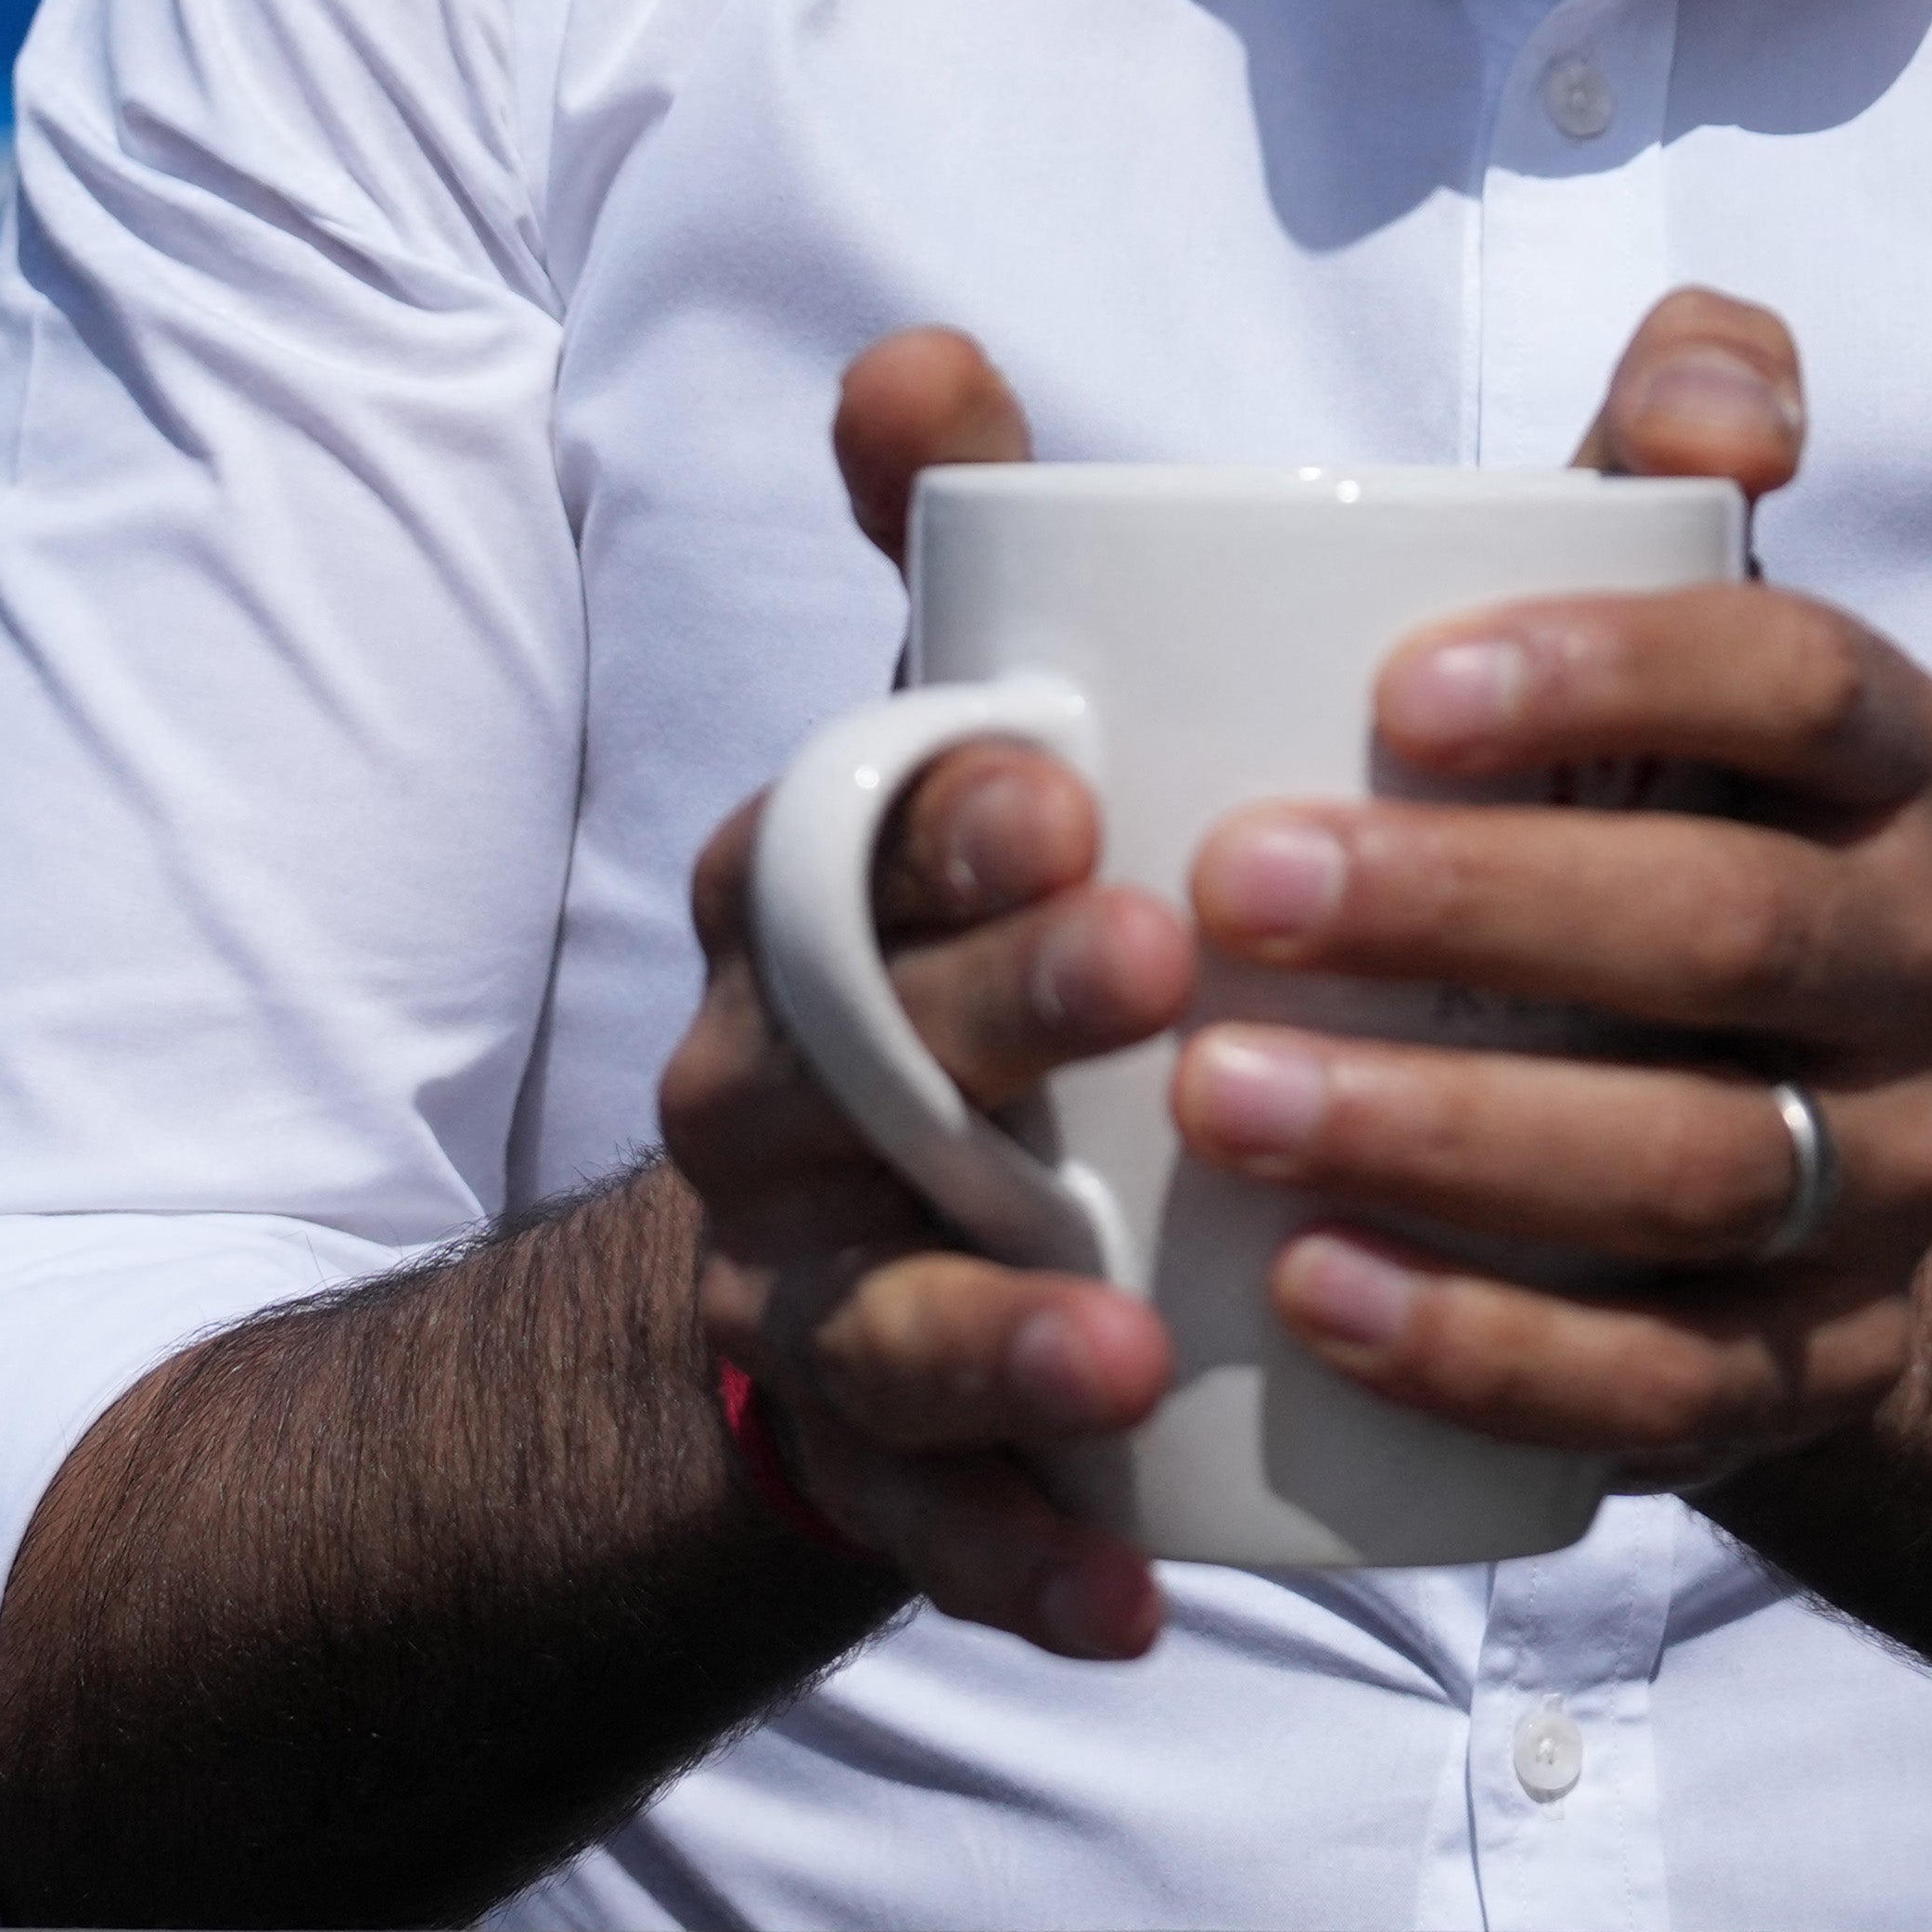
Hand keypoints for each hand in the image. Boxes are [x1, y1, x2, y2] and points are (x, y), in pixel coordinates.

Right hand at [654, 330, 1188, 1660]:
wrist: (888, 1218)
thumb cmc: (994, 927)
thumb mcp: (987, 736)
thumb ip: (1004, 541)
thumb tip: (919, 335)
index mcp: (805, 904)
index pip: (829, 843)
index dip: (933, 816)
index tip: (1069, 785)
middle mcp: (771, 1095)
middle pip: (849, 1068)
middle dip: (990, 1025)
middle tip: (1159, 978)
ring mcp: (804, 1289)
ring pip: (863, 1317)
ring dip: (988, 1335)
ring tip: (1123, 1348)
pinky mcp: (867, 1466)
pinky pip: (912, 1537)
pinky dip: (1018, 1566)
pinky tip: (1137, 1596)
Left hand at [1178, 288, 1931, 1490]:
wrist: (1680, 1157)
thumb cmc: (1499, 842)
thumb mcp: (1429, 673)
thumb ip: (1181, 529)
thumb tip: (911, 370)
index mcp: (1874, 741)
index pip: (1795, 670)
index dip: (1622, 671)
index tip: (1394, 689)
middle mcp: (1923, 944)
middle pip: (1739, 923)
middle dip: (1483, 909)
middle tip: (1231, 896)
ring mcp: (1893, 1167)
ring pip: (1710, 1159)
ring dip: (1459, 1135)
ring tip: (1225, 1107)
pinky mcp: (1827, 1364)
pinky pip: (1686, 1378)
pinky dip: (1500, 1347)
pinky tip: (1320, 1304)